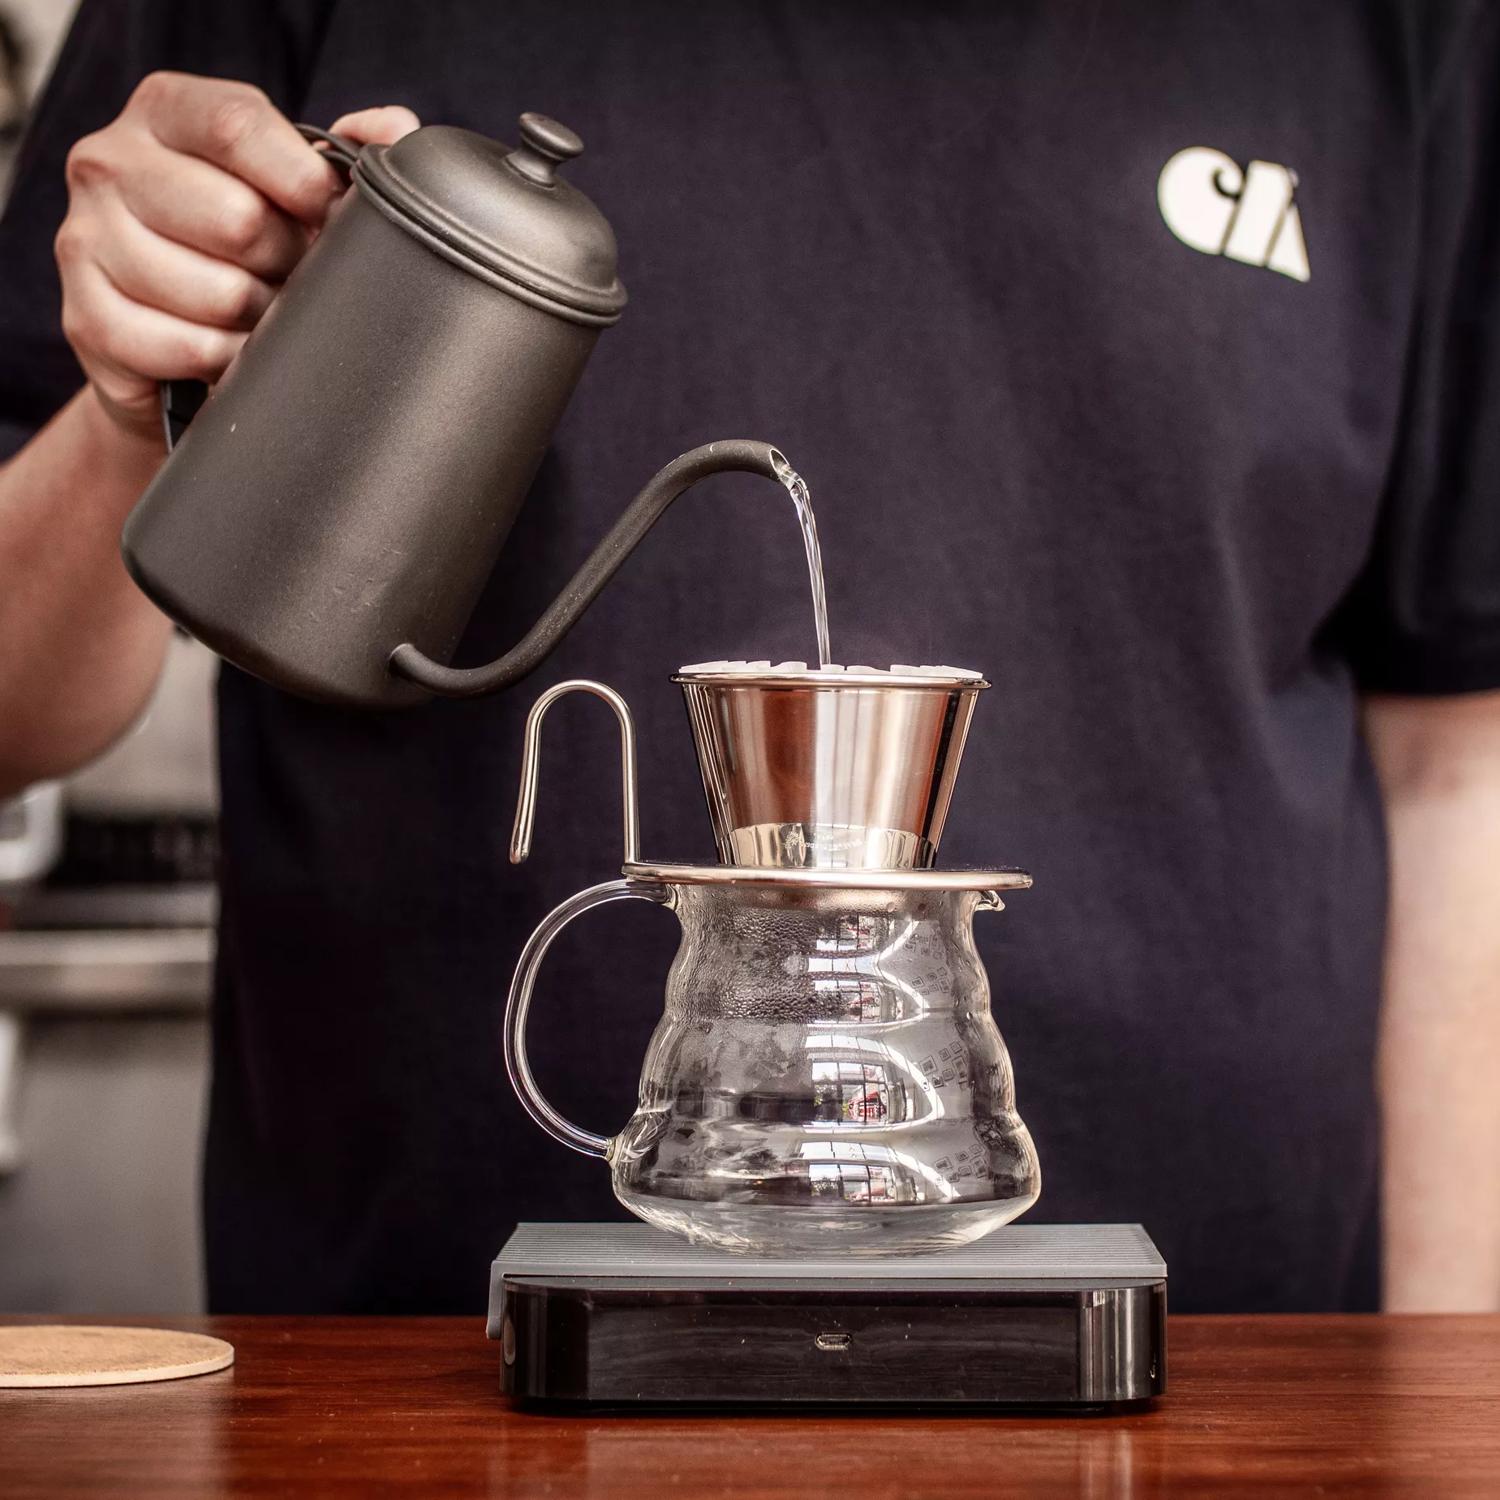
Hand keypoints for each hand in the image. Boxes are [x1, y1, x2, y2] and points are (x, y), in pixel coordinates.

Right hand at [55, 72, 417, 442]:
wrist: (170, 343)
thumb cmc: (242, 252)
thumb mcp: (289, 188)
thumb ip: (345, 152)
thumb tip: (399, 132)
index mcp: (164, 111)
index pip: (240, 126)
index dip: (305, 183)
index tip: (332, 217)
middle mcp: (109, 161)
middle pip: (238, 218)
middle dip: (288, 263)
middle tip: (289, 277)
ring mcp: (85, 237)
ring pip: (220, 293)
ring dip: (262, 319)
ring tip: (260, 314)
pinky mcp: (85, 316)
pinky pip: (189, 348)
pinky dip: (228, 361)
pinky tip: (230, 351)